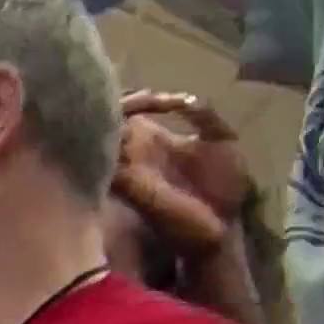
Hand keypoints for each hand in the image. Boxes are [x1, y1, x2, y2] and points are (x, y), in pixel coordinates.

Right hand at [113, 90, 249, 256]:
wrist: (222, 225)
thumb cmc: (224, 187)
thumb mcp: (223, 140)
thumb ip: (204, 115)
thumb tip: (184, 97)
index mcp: (156, 138)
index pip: (131, 110)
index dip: (139, 98)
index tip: (160, 98)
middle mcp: (136, 151)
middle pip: (108, 120)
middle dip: (118, 104)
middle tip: (142, 100)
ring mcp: (129, 168)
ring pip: (100, 138)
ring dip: (109, 122)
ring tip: (129, 110)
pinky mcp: (127, 186)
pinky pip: (104, 164)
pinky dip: (107, 147)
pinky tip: (123, 133)